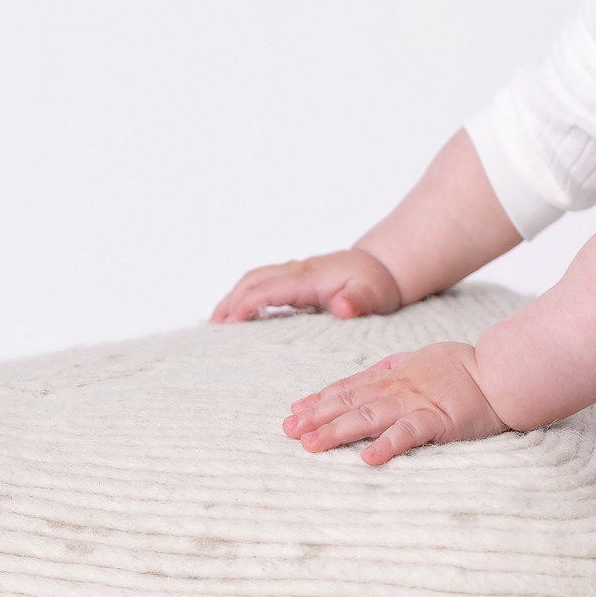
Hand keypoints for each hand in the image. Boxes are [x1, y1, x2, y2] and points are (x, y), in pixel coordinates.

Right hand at [211, 249, 402, 323]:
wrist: (381, 267)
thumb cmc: (375, 283)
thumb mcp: (373, 295)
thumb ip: (358, 301)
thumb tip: (342, 308)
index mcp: (309, 277)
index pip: (269, 288)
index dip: (247, 304)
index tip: (229, 323)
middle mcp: (296, 271)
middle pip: (252, 280)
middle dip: (230, 302)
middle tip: (214, 330)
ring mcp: (293, 273)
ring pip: (252, 279)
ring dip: (231, 297)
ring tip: (216, 324)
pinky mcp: (293, 279)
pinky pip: (260, 283)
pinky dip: (242, 295)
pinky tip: (235, 315)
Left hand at [283, 341, 507, 463]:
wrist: (502, 373)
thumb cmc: (463, 367)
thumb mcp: (420, 358)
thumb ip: (392, 366)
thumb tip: (366, 375)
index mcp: (393, 375)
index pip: (348, 387)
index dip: (318, 399)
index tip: (293, 411)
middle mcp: (398, 388)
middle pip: (349, 403)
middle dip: (316, 417)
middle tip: (288, 431)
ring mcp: (416, 403)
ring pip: (369, 417)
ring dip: (337, 431)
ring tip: (311, 445)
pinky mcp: (438, 421)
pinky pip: (409, 434)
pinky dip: (387, 445)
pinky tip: (367, 458)